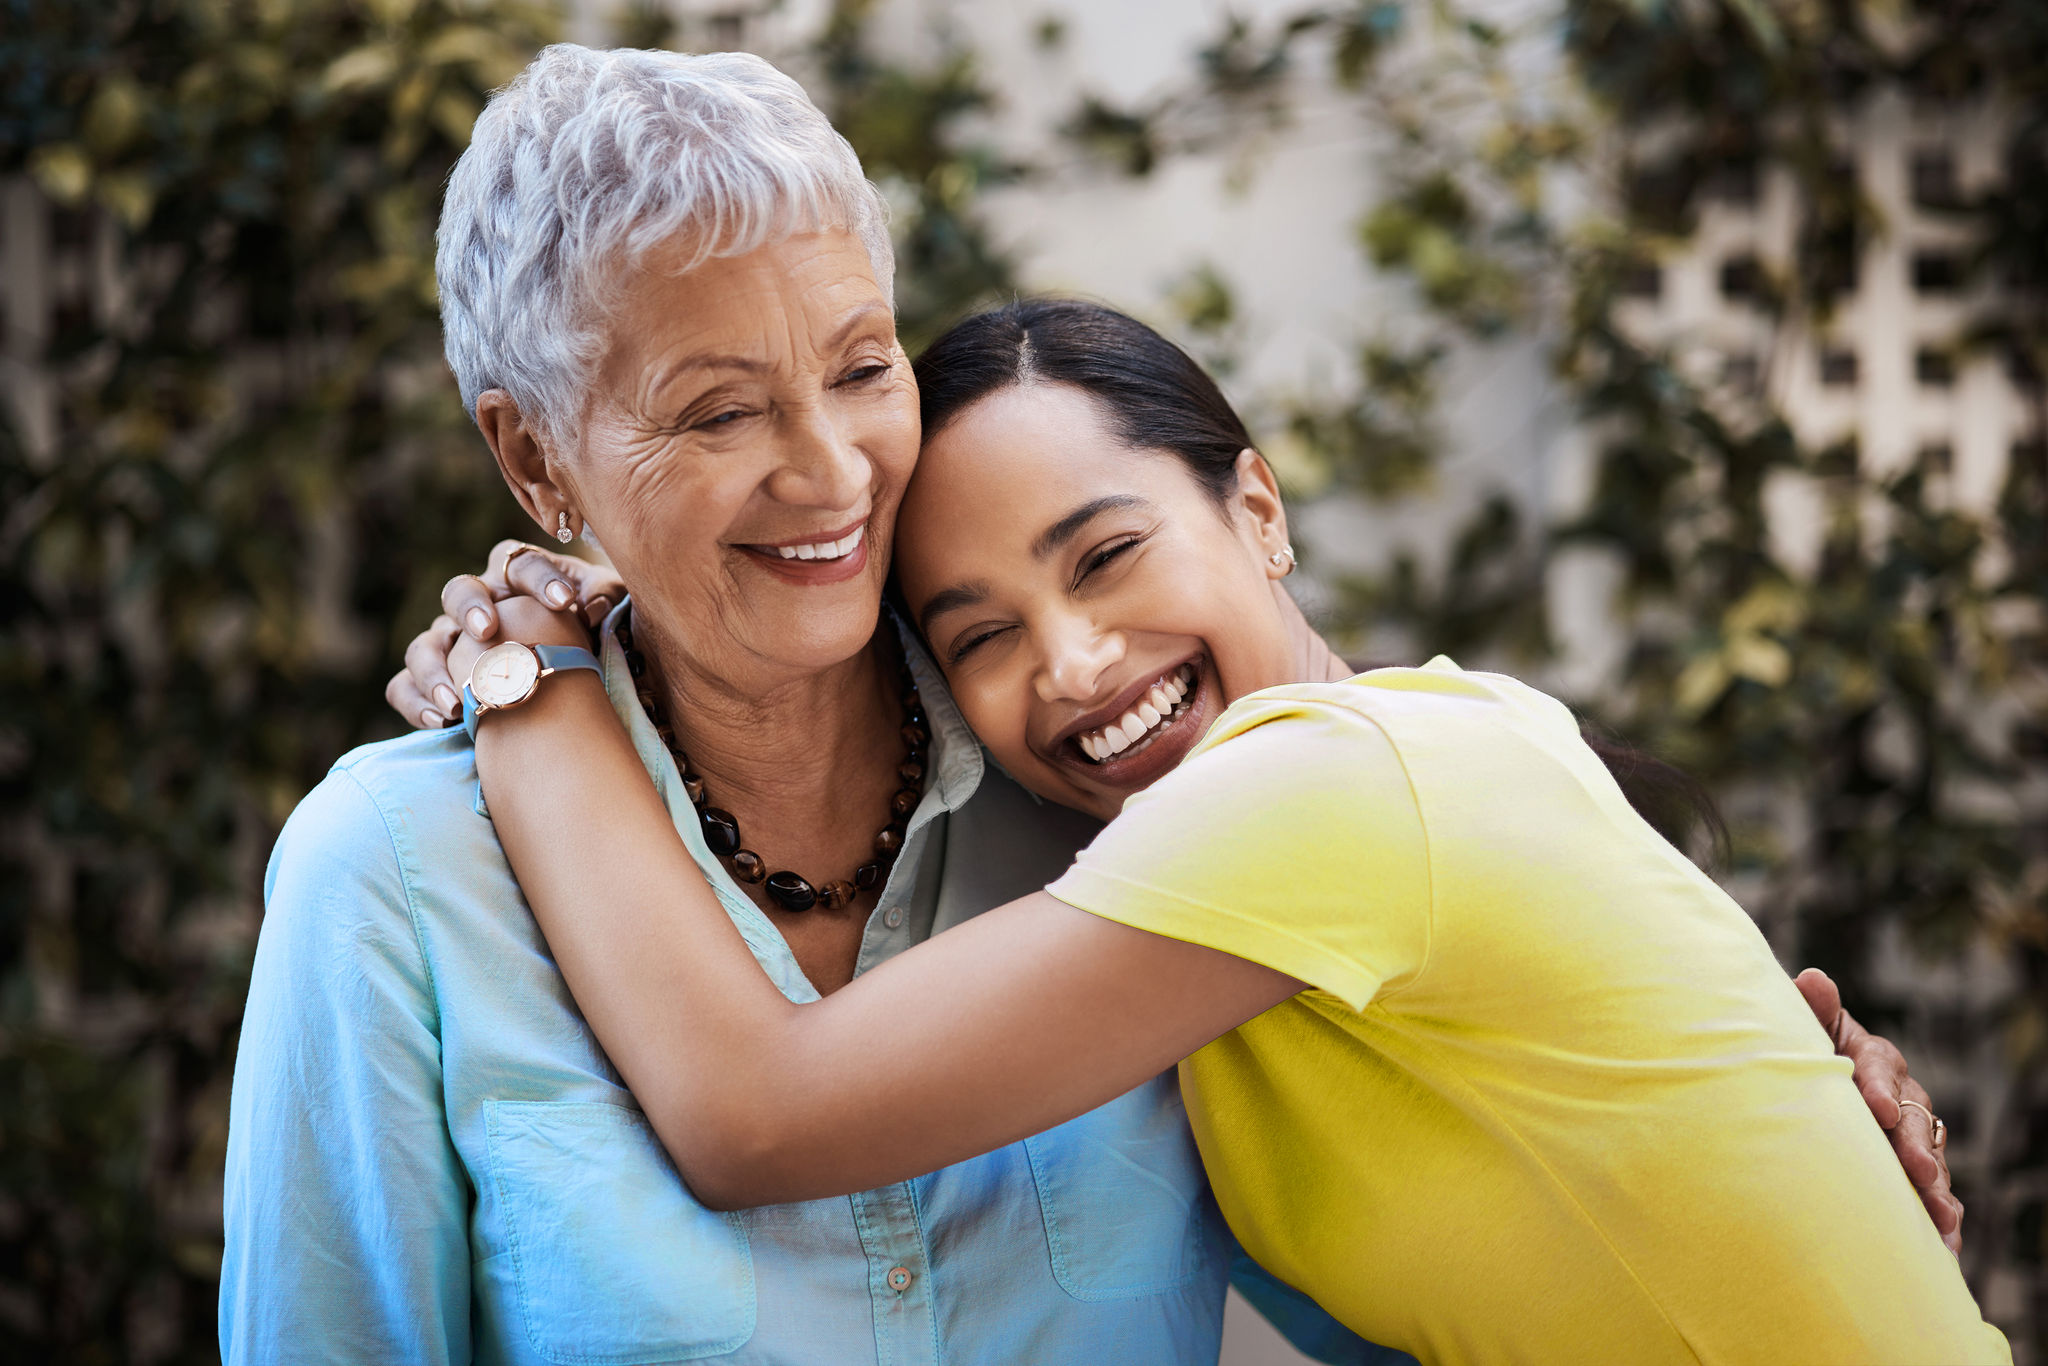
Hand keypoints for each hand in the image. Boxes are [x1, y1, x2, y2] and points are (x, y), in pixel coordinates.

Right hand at [384, 540, 625, 728]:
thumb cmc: (583, 631)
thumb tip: (594, 606)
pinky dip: (416, 702)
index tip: (566, 602)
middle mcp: (477, 605)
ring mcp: (449, 642)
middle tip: (486, 629)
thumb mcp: (602, 609)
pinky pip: (404, 687)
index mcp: (515, 578)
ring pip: (425, 644)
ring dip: (435, 669)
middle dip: (470, 607)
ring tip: (457, 700)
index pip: (520, 563)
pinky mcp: (433, 679)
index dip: (541, 579)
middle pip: (459, 591)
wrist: (564, 677)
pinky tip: (440, 720)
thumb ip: (603, 597)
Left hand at [1795, 968, 1962, 1255]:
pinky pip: (1932, 1194)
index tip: (1877, 1108)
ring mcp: (1910, 1134)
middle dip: (1915, 1147)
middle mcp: (1901, 1095)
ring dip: (1936, 1190)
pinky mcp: (1912, 1169)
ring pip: (1929, 1159)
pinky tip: (1944, 1249)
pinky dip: (1940, 1220)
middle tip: (1919, 1171)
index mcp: (1873, 1057)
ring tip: (1938, 1217)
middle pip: (1913, 1119)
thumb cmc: (1803, 1053)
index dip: (1879, 1087)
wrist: (1803, 1086)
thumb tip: (1812, 979)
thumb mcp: (1806, 1030)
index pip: (1880, 1067)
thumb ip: (1813, 1009)